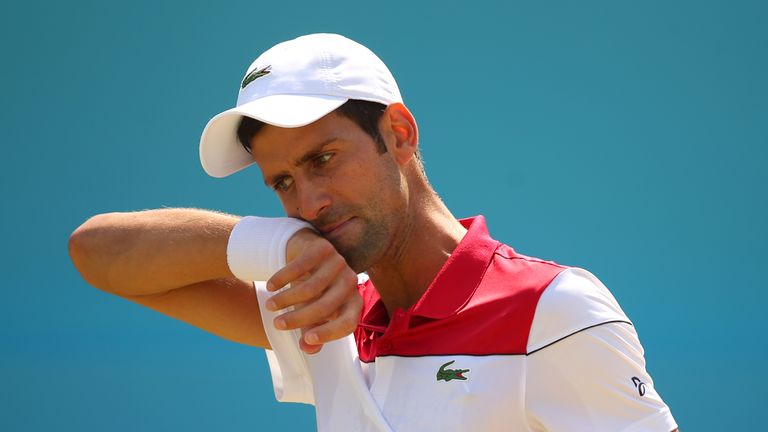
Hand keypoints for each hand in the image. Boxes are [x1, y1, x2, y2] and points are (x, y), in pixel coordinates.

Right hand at [264, 229, 361, 353]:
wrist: (307, 252)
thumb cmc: (313, 289)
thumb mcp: (313, 312)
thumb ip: (313, 332)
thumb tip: (308, 349)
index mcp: (354, 302)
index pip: (348, 323)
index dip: (329, 334)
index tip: (304, 340)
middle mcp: (350, 281)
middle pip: (325, 306)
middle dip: (297, 318)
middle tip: (276, 324)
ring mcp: (338, 262)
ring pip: (310, 288)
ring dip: (286, 299)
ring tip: (269, 305)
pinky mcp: (323, 248)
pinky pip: (300, 266)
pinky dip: (282, 278)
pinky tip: (271, 285)